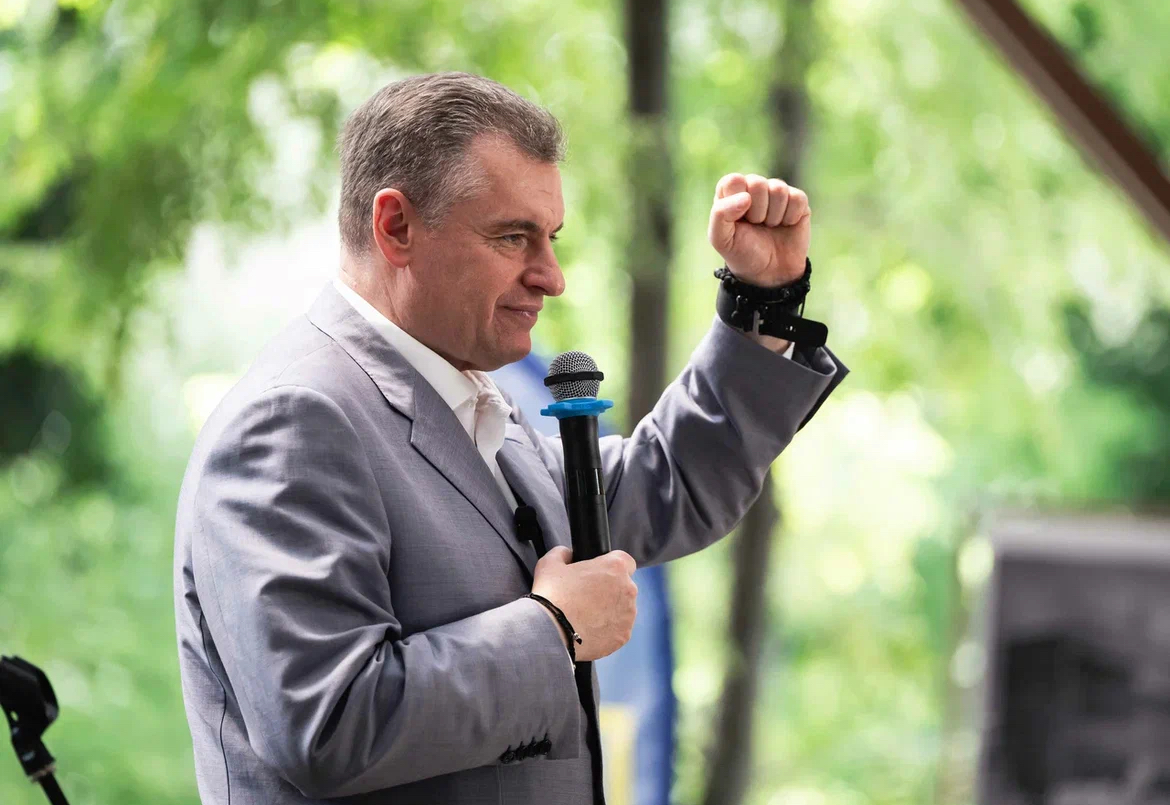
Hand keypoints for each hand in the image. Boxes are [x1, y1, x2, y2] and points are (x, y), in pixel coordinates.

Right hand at [531, 546, 637, 661]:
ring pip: (623, 609)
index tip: (598, 574)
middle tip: (586, 597)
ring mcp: (628, 615)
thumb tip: (568, 555)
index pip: (625, 561)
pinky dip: (608, 630)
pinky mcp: (623, 636)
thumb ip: (563, 553)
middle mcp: (628, 589)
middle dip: (609, 590)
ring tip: (586, 616)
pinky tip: (589, 630)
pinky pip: (618, 629)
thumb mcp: (550, 563)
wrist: (551, 632)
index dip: (610, 566)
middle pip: (624, 586)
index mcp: (615, 567)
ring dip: (610, 610)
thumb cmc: (552, 596)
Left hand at [707, 173, 810, 287]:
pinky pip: (797, 198)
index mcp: (731, 192)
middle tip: (755, 225)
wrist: (769, 273)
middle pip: (757, 183)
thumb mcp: (721, 239)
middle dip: (756, 212)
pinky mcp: (798, 200)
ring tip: (769, 227)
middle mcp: (753, 187)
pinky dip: (791, 217)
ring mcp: (777, 192)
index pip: (734, 180)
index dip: (737, 202)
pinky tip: (785, 225)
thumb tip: (746, 197)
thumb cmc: (742, 252)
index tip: (739, 221)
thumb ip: (720, 214)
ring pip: (778, 189)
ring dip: (773, 216)